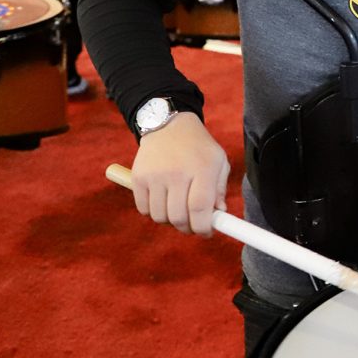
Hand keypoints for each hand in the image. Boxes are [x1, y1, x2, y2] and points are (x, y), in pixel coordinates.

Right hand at [130, 113, 229, 235]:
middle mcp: (177, 172)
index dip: (203, 227)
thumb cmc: (198, 147)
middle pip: (178, 217)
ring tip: (177, 210)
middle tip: (192, 224)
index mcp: (202, 169)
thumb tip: (219, 215)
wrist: (168, 125)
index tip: (207, 232)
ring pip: (160, 217)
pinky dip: (153, 213)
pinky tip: (162, 202)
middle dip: (188, 228)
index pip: (200, 208)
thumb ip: (219, 189)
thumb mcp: (218, 162)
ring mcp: (155, 175)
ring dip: (170, 221)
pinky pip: (144, 210)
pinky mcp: (138, 177)